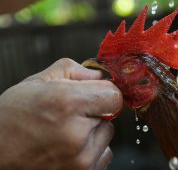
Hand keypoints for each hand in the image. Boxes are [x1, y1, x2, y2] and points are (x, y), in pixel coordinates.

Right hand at [0, 58, 122, 169]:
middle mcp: (77, 134)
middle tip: (69, 115)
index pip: (114, 95)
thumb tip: (99, 75)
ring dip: (93, 132)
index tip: (94, 94)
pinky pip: (103, 155)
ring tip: (65, 133)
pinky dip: (91, 150)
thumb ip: (73, 71)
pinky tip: (68, 148)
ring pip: (107, 136)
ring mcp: (81, 159)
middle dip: (95, 111)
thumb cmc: (10, 119)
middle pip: (111, 115)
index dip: (104, 92)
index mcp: (67, 103)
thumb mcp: (36, 82)